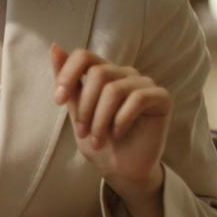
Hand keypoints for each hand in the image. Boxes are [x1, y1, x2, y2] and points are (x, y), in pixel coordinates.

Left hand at [49, 44, 169, 198]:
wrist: (120, 169)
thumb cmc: (98, 140)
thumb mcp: (75, 111)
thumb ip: (68, 83)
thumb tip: (55, 48)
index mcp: (103, 73)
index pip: (84, 56)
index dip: (67, 75)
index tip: (58, 101)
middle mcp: (124, 74)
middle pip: (98, 73)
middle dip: (85, 107)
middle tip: (83, 132)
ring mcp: (144, 84)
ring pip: (114, 89)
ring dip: (100, 120)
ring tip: (97, 139)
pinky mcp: (161, 97)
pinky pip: (137, 99)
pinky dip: (121, 121)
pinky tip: (119, 134)